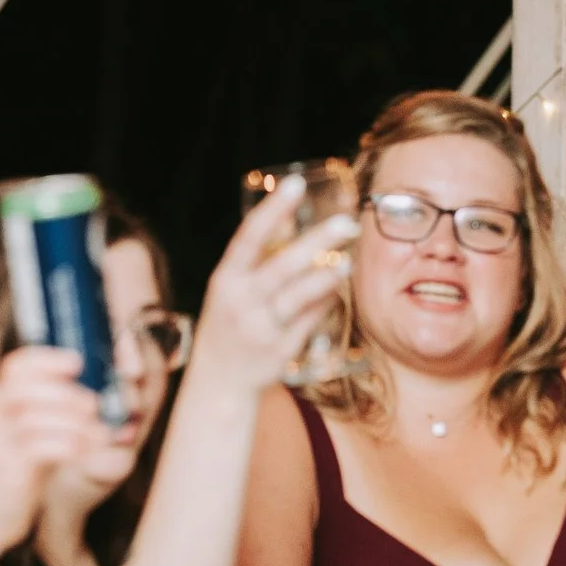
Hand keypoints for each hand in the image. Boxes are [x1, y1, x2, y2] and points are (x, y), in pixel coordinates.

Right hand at [0, 346, 104, 546]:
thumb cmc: (19, 465)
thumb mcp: (33, 429)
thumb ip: (53, 408)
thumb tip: (97, 390)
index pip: (16, 366)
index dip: (47, 359)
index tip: (77, 364)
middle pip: (25, 387)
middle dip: (67, 393)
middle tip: (95, 405)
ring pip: (34, 417)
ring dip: (75, 422)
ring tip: (100, 433)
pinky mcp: (8, 468)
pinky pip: (40, 448)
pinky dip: (69, 445)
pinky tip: (85, 450)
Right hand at [188, 179, 360, 391]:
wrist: (218, 381)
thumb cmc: (229, 322)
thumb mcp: (231, 289)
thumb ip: (257, 260)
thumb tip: (291, 218)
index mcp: (226, 279)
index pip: (248, 237)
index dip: (272, 210)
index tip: (295, 184)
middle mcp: (241, 302)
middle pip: (282, 267)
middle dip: (316, 242)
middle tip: (347, 223)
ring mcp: (262, 328)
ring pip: (299, 297)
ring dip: (326, 278)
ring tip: (348, 261)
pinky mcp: (282, 350)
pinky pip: (311, 320)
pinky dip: (326, 301)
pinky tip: (339, 286)